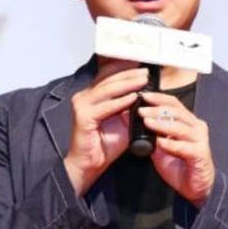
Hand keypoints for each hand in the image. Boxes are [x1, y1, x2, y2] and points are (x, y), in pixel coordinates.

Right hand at [63, 60, 146, 195]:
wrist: (90, 165)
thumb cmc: (105, 144)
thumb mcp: (123, 121)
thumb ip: (130, 106)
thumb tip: (145, 94)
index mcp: (91, 95)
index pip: (107, 75)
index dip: (124, 68)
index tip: (141, 64)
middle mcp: (84, 96)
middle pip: (108, 79)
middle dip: (129, 74)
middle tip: (146, 71)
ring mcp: (81, 105)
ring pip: (107, 90)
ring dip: (127, 84)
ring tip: (143, 80)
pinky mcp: (83, 117)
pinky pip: (106, 106)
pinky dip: (121, 101)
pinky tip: (133, 97)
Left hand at [139, 91, 214, 207]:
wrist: (196, 188)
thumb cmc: (178, 165)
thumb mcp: (159, 147)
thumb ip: (148, 133)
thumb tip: (127, 116)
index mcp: (188, 121)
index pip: (173, 103)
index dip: (158, 98)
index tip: (142, 96)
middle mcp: (196, 126)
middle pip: (176, 112)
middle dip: (156, 110)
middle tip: (140, 110)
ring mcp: (200, 139)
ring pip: (180, 127)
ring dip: (162, 124)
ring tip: (146, 122)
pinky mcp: (201, 154)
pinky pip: (184, 147)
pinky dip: (171, 144)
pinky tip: (159, 142)